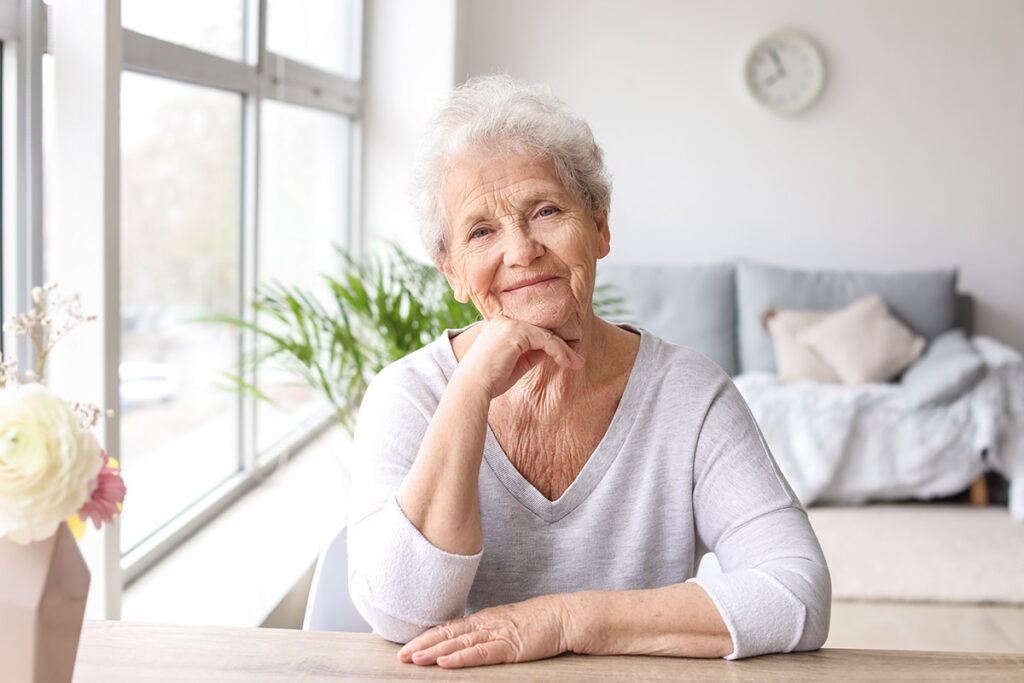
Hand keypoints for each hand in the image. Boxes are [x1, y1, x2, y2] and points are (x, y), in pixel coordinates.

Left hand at [397, 595, 572, 668]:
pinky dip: (461, 658)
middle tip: (400, 656)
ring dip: (434, 652)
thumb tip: (467, 642)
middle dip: (422, 646)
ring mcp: (497, 634)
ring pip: (459, 643)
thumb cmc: (539, 622)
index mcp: (484, 619)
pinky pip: (481, 653)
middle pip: (448, 634)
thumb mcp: (507, 625)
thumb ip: (487, 633)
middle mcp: (486, 624)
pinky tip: (445, 662)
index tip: (408, 647)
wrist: (565, 616)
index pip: (449, 628)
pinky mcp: (510, 646)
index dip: (427, 637)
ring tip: (415, 659)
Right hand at [457, 316, 583, 399]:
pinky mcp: (516, 331)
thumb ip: (532, 354)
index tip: (570, 348)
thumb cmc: (490, 380)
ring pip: (547, 335)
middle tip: (579, 353)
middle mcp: (504, 319)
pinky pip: (546, 341)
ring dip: (565, 349)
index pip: (532, 329)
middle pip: (542, 329)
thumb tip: (552, 350)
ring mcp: (510, 323)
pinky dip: (561, 352)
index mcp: (500, 324)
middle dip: (563, 341)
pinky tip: (569, 362)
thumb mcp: (516, 365)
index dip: (553, 338)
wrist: (473, 387)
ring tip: (578, 363)